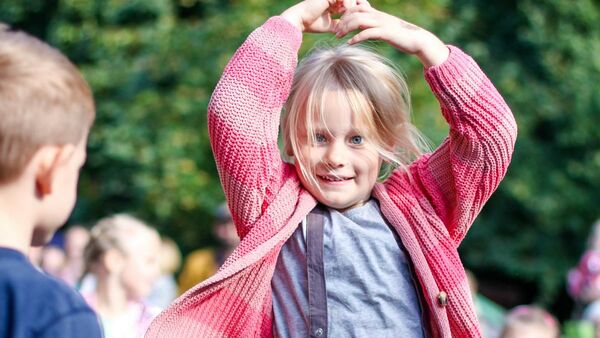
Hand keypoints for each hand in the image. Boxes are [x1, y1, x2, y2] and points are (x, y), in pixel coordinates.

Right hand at [282, 0, 356, 32]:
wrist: (301, 21)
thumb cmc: (311, 24)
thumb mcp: (329, 26)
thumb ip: (339, 24)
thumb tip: (348, 28)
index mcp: (332, 5)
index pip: (348, 6)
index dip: (354, 12)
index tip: (355, 21)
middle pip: (351, 0)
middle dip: (356, 8)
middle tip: (357, 17)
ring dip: (352, 7)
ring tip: (348, 16)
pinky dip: (347, 3)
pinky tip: (345, 11)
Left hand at [334, 0, 448, 66]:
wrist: (417, 40)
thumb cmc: (400, 36)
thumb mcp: (384, 28)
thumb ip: (373, 26)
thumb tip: (362, 29)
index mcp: (376, 14)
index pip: (356, 6)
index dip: (345, 12)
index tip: (338, 22)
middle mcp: (378, 16)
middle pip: (354, 11)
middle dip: (342, 20)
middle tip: (335, 31)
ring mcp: (381, 23)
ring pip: (358, 20)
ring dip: (346, 28)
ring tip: (338, 37)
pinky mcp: (385, 33)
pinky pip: (367, 33)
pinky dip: (356, 38)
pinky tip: (349, 44)